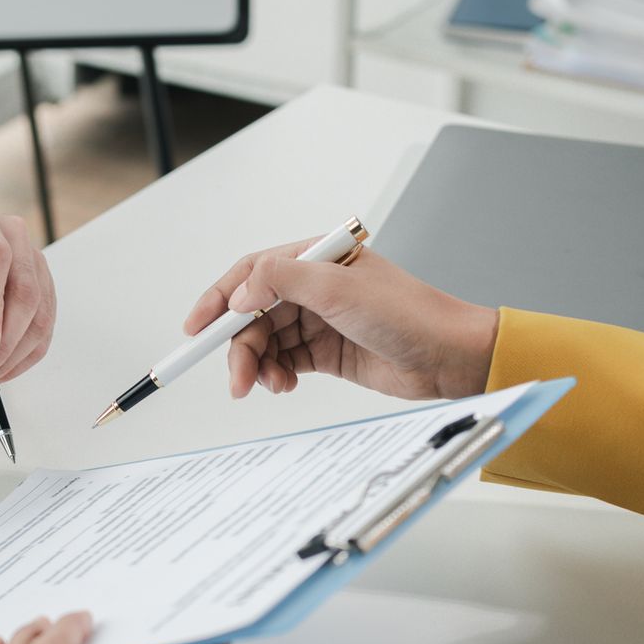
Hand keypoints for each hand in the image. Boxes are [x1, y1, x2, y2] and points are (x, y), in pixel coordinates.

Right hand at [184, 244, 500, 401]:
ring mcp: (319, 320)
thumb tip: (240, 291)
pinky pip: (284, 361)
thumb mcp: (340, 288)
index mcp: (317, 258)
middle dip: (240, 346)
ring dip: (258, 364)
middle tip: (238, 377)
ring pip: (266, 341)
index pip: (253, 272)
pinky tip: (285, 384)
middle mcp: (315, 287)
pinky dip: (276, 375)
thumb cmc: (410, 314)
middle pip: (254, 314)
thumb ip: (284, 280)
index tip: (195, 329)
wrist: (447, 357)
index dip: (219, 298)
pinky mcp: (325, 351)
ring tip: (269, 385)